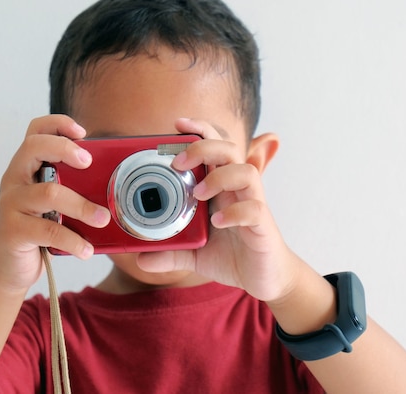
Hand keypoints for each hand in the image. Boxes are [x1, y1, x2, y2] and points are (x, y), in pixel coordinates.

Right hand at [0, 115, 110, 291]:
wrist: (9, 268)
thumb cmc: (38, 231)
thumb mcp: (54, 205)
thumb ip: (72, 189)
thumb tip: (112, 182)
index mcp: (26, 168)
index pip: (35, 131)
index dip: (57, 124)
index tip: (83, 132)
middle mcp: (15, 180)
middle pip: (34, 148)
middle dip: (65, 149)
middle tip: (89, 163)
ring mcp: (11, 204)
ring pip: (49, 192)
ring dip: (82, 205)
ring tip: (103, 218)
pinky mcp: (12, 231)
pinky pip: (48, 230)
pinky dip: (73, 240)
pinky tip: (86, 249)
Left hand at [136, 118, 298, 301]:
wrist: (265, 280)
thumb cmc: (233, 256)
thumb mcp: (195, 254)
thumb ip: (170, 253)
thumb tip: (141, 259)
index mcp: (221, 188)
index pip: (215, 146)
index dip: (200, 130)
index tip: (177, 124)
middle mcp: (238, 191)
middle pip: (230, 149)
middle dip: (203, 147)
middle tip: (178, 162)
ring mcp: (252, 206)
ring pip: (246, 172)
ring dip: (219, 176)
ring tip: (198, 194)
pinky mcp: (262, 226)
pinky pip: (254, 209)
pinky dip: (234, 212)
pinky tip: (218, 221)